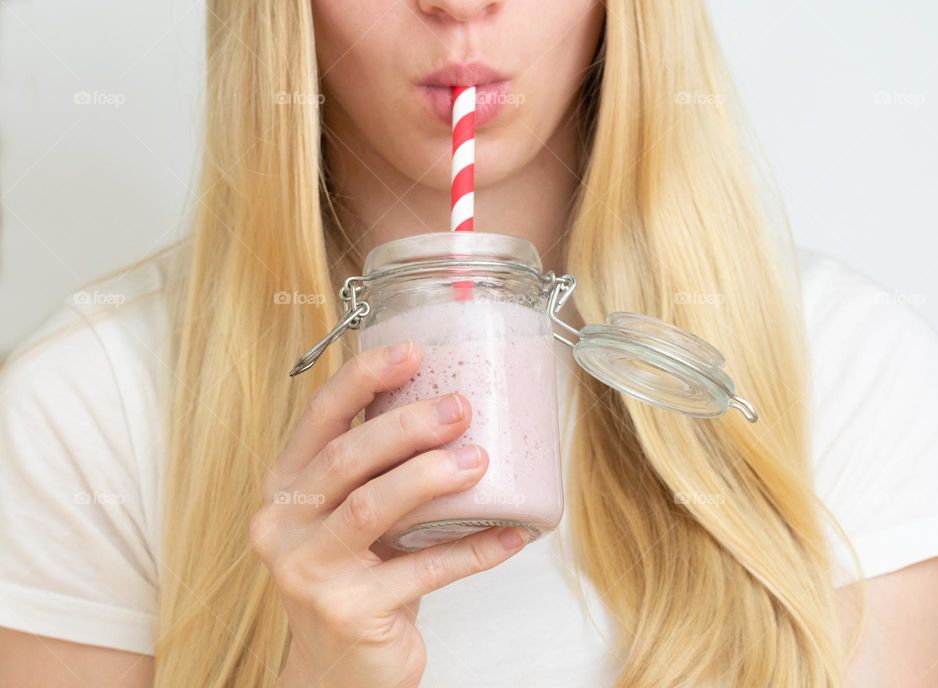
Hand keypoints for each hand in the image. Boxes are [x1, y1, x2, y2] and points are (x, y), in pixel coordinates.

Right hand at [251, 341, 528, 687]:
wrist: (337, 669)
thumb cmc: (356, 576)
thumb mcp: (352, 518)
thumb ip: (379, 471)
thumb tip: (456, 408)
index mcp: (286, 487)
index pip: (318, 417)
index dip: (364, 378)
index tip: (412, 352)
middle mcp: (284, 524)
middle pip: (348, 458)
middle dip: (409, 425)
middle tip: (461, 408)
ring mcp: (309, 571)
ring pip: (374, 507)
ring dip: (434, 477)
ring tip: (481, 460)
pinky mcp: (348, 612)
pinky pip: (423, 570)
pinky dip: (473, 549)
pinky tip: (511, 534)